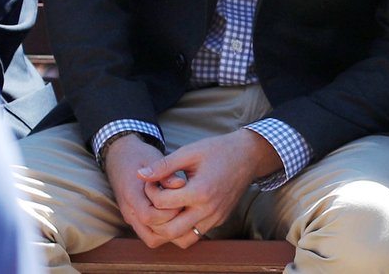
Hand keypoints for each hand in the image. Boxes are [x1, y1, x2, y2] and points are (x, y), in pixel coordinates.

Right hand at [104, 134, 186, 247]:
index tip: (182, 199)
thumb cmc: (139, 156)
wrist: (120, 156)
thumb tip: (181, 184)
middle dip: (171, 224)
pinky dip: (164, 229)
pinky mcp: (136, 218)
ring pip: (152, 238)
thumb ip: (166, 173)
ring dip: (169, 230)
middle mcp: (129, 211)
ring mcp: (132, 217)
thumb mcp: (153, 158)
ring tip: (181, 211)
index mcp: (131, 194)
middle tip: (184, 207)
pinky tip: (176, 213)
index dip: (168, 211)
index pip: (149, 216)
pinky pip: (151, 234)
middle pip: (151, 234)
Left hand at [137, 130, 279, 246]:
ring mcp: (215, 218)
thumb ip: (164, 165)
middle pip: (168, 231)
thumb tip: (140, 175)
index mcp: (200, 191)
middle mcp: (208, 210)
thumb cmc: (219, 150)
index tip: (152, 181)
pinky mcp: (219, 220)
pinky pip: (195, 234)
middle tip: (154, 200)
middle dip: (154, 218)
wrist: (248, 155)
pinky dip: (183, 228)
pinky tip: (180, 210)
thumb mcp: (189, 152)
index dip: (150, 192)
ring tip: (166, 209)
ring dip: (168, 229)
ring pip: (182, 239)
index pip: (161, 204)